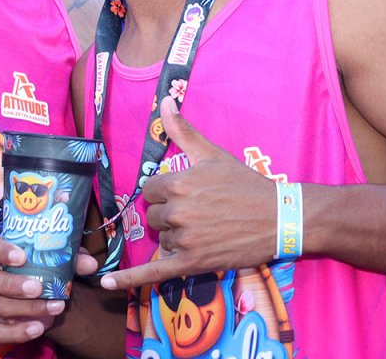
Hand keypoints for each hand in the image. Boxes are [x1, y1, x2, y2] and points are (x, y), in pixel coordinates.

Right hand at [0, 234, 98, 342]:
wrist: (51, 297)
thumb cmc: (49, 270)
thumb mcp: (61, 260)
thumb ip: (73, 259)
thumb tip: (90, 264)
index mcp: (0, 254)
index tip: (21, 257)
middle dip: (10, 284)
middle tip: (37, 287)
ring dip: (27, 308)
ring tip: (55, 306)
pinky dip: (18, 332)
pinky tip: (39, 328)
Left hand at [100, 98, 275, 290]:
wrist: (278, 218)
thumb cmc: (245, 184)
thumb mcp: (212, 154)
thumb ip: (183, 131)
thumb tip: (165, 101)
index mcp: (178, 184)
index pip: (149, 191)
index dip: (165, 193)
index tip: (186, 194)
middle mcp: (177, 212)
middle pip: (153, 216)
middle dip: (169, 215)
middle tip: (199, 212)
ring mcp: (184, 239)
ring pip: (161, 239)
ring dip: (175, 236)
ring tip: (205, 229)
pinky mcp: (192, 264)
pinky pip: (153, 272)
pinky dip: (128, 279)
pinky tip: (107, 283)